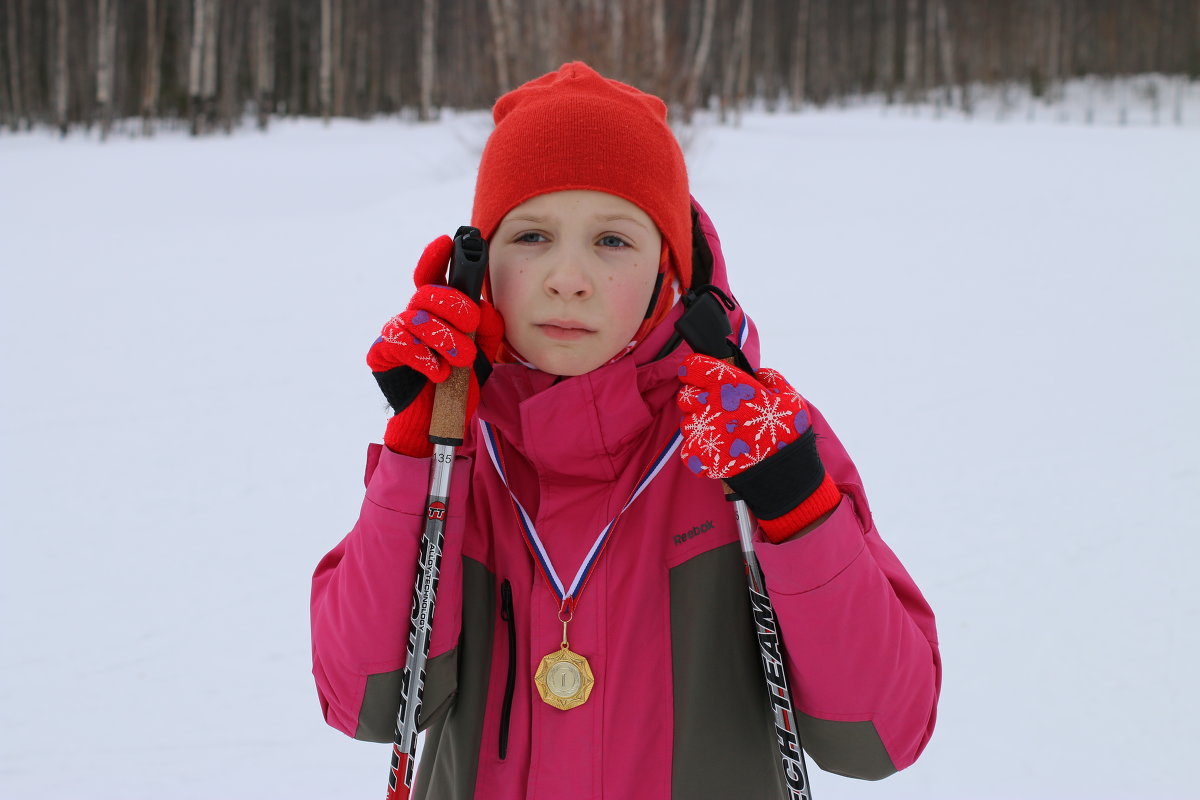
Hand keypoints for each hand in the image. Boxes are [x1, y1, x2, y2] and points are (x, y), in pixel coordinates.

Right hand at [368, 235, 503, 456]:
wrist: (435, 424)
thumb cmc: (456, 387)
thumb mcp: (483, 356)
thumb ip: (489, 330)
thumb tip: (485, 308)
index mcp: (437, 313)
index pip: (433, 277)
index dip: (436, 257)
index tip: (447, 241)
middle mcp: (413, 317)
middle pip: (429, 292)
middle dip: (456, 307)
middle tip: (471, 326)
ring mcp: (396, 334)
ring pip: (420, 319)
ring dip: (447, 340)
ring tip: (461, 360)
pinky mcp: (382, 354)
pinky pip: (404, 345)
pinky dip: (427, 359)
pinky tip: (439, 373)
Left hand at [676, 354, 838, 540]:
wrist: (785, 470)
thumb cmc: (788, 431)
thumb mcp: (788, 395)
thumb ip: (769, 378)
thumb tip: (757, 374)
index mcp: (729, 385)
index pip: (693, 367)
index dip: (693, 371)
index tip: (698, 376)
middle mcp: (711, 404)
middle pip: (685, 396)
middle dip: (696, 401)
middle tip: (715, 411)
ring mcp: (703, 430)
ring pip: (687, 423)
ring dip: (701, 428)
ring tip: (722, 436)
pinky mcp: (700, 455)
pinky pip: (688, 449)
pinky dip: (700, 453)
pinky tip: (717, 453)